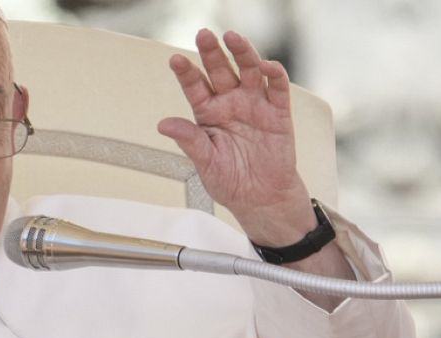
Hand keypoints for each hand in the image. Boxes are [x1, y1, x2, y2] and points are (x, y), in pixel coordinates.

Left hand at [158, 29, 313, 245]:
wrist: (261, 199)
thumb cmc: (230, 181)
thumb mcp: (205, 164)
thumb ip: (189, 141)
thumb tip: (163, 124)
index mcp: (208, 114)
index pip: (194, 87)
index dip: (186, 73)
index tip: (176, 60)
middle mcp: (230, 103)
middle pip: (220, 70)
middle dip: (212, 52)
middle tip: (204, 35)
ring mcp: (254, 105)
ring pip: (248, 71)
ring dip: (242, 53)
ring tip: (233, 38)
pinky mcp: (277, 112)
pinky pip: (276, 88)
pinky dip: (274, 74)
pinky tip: (266, 65)